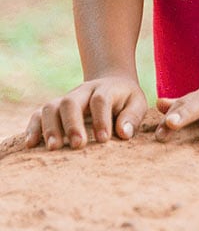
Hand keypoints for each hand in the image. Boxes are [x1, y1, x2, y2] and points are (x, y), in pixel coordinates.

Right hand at [25, 76, 146, 150]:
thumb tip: (123, 133)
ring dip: (50, 127)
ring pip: (52, 106)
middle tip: (78, 145)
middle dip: (72, 124)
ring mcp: (66, 98)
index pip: (100, 100)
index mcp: (106, 88)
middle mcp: (83, 91)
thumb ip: (132, 116)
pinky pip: (38, 114)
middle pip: (71, 101)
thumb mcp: (137, 103)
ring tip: (54, 147)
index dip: (101, 119)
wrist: (111, 83)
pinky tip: (31, 144)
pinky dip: (33, 127)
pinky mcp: (54, 108)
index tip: (104, 139)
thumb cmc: (125, 100)